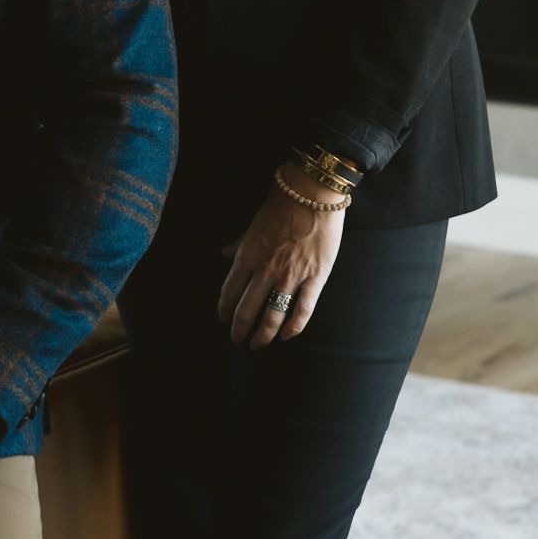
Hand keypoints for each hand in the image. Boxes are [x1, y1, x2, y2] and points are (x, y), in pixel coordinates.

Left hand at [217, 175, 346, 349]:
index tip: (223, 319)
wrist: (311, 194)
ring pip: (272, 316)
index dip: (225, 309)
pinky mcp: (314, 279)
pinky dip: (294, 327)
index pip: (230, 292)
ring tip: (258, 344)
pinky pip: (302, 310)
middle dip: (240, 329)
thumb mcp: (253, 224)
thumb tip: (224, 253)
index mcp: (247, 256)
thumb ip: (239, 243)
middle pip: (247, 309)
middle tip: (237, 340)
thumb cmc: (281, 204)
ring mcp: (290, 277)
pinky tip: (287, 336)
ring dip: (263, 335)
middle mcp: (265, 271)